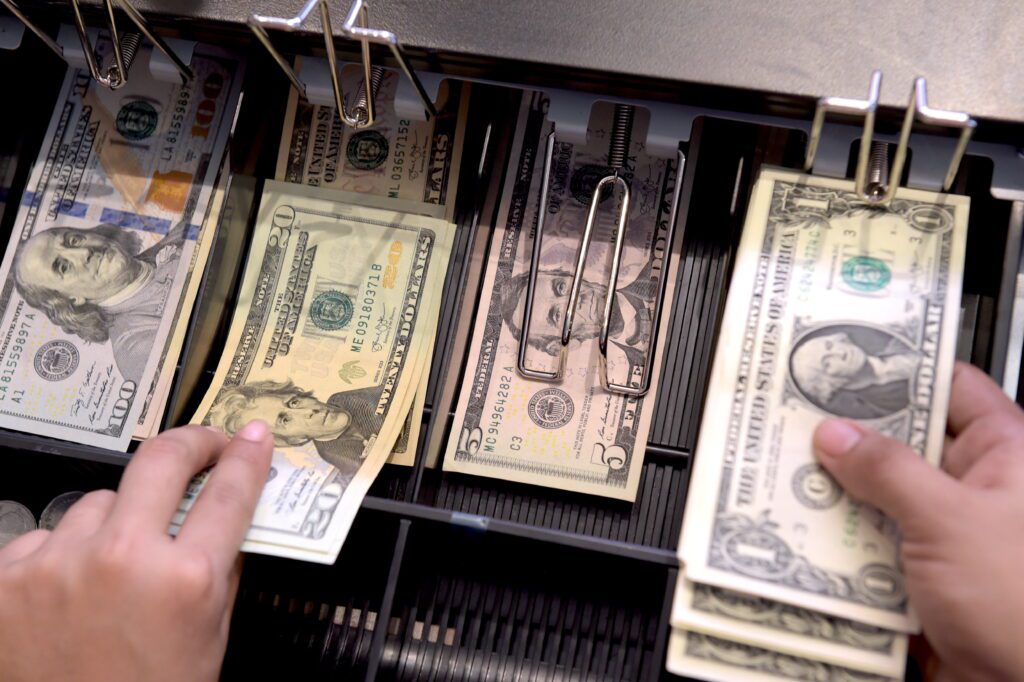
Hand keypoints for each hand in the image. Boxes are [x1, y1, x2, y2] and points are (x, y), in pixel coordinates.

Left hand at [0, 421, 272, 681]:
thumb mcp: (208, 640)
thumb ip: (220, 572)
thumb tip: (229, 513)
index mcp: (185, 580)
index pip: (229, 492)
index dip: (247, 456)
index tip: (254, 437)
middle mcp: (122, 559)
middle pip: (161, 461)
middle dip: (190, 443)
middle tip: (202, 445)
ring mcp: (58, 564)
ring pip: (97, 503)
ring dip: (114, 522)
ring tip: (113, 569)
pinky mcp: (7, 577)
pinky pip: (46, 538)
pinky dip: (62, 556)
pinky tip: (68, 593)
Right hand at [813, 362, 1023, 681]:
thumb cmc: (1022, 603)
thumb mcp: (951, 520)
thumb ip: (888, 470)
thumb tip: (836, 435)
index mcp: (1005, 454)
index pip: (948, 387)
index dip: (898, 369)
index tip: (844, 362)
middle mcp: (978, 489)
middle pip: (904, 442)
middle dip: (851, 437)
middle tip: (797, 421)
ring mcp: (948, 535)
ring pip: (881, 497)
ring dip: (839, 495)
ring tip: (787, 476)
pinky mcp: (923, 579)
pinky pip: (872, 548)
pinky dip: (839, 544)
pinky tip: (800, 535)